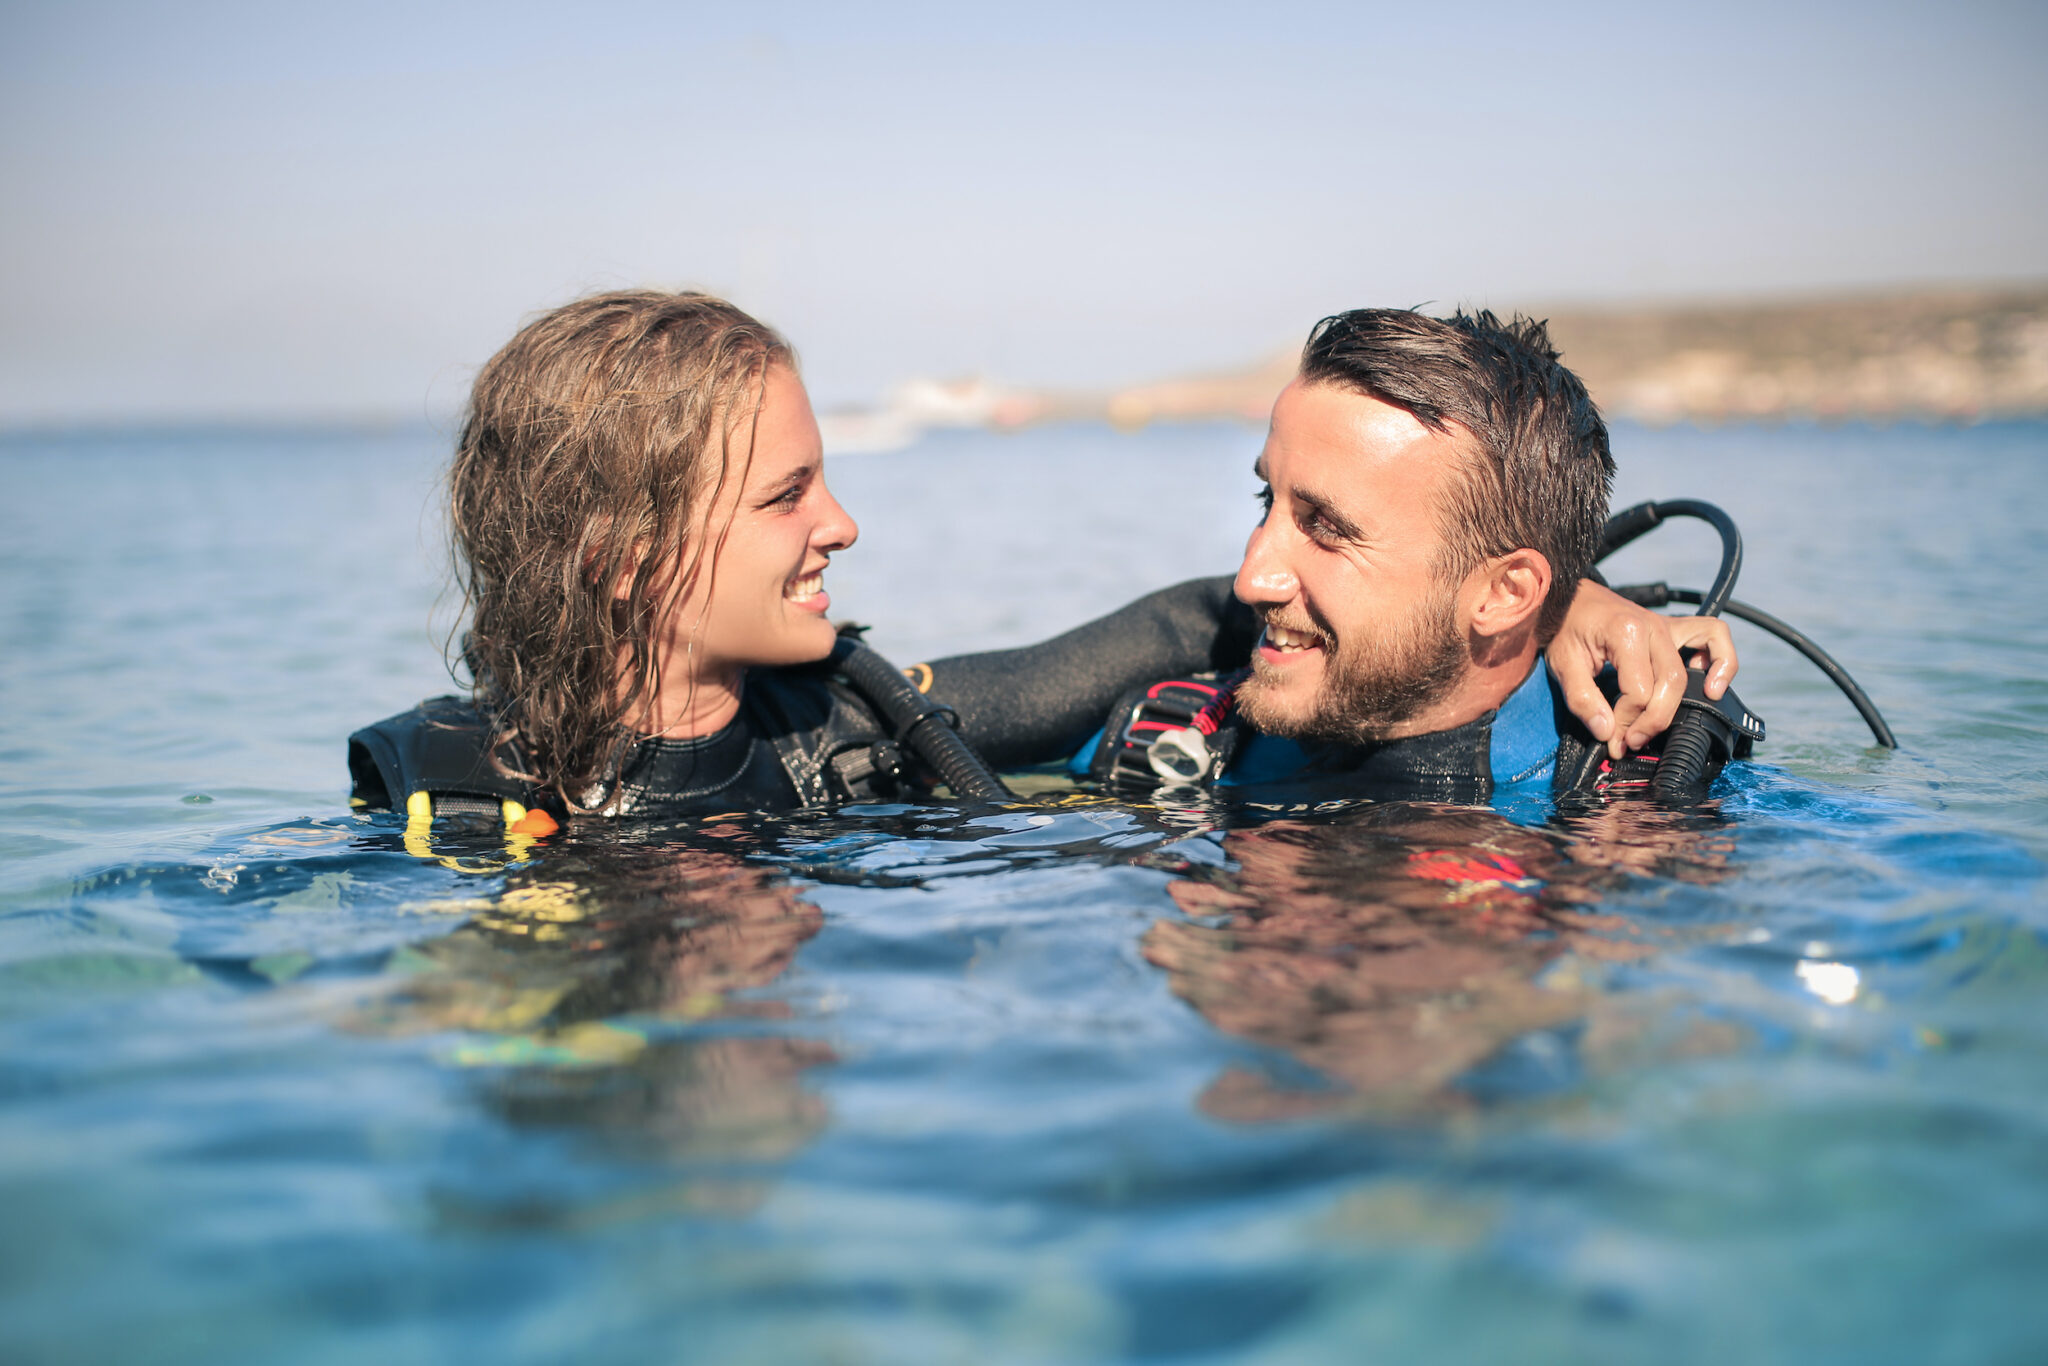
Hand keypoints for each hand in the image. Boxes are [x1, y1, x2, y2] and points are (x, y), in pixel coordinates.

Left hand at [1546, 580, 1738, 758]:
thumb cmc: (1566, 627)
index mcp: (1626, 632)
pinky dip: (1722, 660)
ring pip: (1691, 671)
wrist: (1570, 598)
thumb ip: (1582, 700)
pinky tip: (1711, 685)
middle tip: (1630, 741)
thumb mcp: (1563, 664)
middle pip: (1670, 684)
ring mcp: (1668, 626)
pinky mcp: (1675, 629)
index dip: (1625, 721)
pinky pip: (1714, 636)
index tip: (1611, 737)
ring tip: (1670, 723)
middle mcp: (1654, 627)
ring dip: (1683, 703)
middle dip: (1652, 721)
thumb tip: (1607, 732)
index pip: (1638, 690)